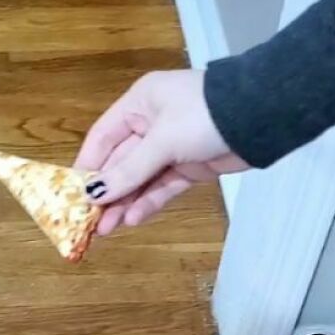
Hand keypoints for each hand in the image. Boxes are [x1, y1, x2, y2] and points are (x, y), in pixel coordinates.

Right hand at [75, 69, 250, 234]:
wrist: (262, 117)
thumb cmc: (205, 116)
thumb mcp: (162, 141)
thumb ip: (128, 170)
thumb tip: (93, 194)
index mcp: (139, 105)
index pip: (101, 139)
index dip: (86, 167)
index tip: (72, 195)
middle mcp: (150, 124)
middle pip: (119, 163)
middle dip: (106, 193)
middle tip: (88, 222)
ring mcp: (171, 147)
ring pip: (140, 180)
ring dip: (124, 204)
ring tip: (107, 230)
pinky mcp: (190, 167)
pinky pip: (162, 187)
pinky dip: (148, 202)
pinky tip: (133, 220)